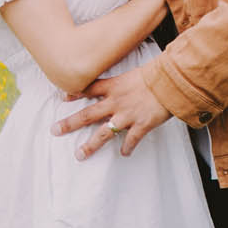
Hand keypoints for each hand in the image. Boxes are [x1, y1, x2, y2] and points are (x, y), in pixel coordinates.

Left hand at [51, 66, 169, 158]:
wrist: (171, 81)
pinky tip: (124, 154)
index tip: (63, 98)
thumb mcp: (135, 72)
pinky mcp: (140, 125)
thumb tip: (126, 82)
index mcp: (114, 86)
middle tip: (55, 131)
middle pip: (88, 114)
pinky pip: (130, 140)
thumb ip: (126, 80)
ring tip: (79, 154)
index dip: (75, 93)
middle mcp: (116, 102)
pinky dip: (127, 148)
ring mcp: (127, 115)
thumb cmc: (157, 74)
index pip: (89, 89)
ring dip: (90, 145)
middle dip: (70, 123)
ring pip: (103, 133)